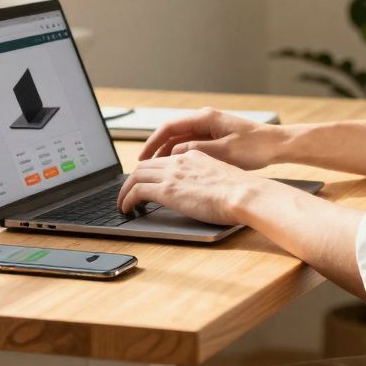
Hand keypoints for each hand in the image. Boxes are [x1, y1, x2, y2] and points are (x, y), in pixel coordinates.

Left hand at [116, 149, 264, 225]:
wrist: (243, 194)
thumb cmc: (240, 192)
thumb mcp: (221, 177)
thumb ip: (206, 179)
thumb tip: (203, 192)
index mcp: (193, 155)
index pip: (163, 160)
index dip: (150, 171)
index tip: (145, 181)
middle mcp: (179, 161)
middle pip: (145, 166)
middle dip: (132, 179)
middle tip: (128, 193)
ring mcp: (172, 174)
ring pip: (136, 176)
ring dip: (125, 190)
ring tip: (122, 204)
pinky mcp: (167, 189)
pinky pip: (137, 191)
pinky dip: (127, 199)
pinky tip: (127, 209)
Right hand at [137, 107, 293, 169]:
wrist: (278, 145)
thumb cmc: (256, 146)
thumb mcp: (224, 151)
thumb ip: (197, 151)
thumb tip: (174, 155)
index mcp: (205, 118)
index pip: (169, 127)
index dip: (152, 142)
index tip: (141, 157)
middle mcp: (205, 121)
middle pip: (171, 134)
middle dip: (156, 150)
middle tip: (142, 168)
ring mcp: (210, 130)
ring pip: (180, 141)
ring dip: (167, 156)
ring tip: (155, 173)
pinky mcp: (215, 139)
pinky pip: (190, 147)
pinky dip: (180, 158)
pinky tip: (175, 172)